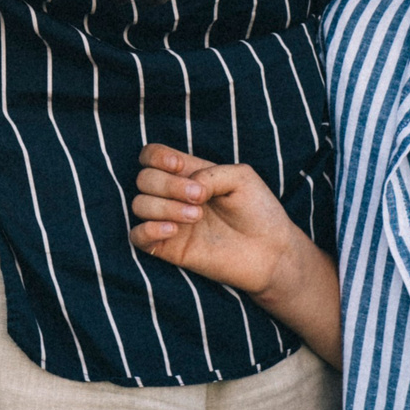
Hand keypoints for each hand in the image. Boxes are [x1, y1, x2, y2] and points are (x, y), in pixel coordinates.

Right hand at [129, 143, 302, 294]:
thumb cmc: (260, 211)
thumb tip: (186, 186)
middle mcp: (174, 196)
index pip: (151, 156)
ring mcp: (170, 222)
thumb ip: (209, 173)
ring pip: (139, 205)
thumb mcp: (241, 177)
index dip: (157, 156)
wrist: (272, 253)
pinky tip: (173, 230)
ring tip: (196, 217)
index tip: (179, 167)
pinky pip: (137, 237)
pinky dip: (148, 229)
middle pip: (143, 179)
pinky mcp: (170, 249)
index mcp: (188, 174)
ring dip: (164, 207)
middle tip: (200, 198)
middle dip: (168, 185)